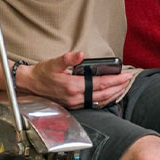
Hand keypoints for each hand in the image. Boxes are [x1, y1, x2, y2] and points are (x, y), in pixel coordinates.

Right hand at [17, 51, 131, 109]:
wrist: (30, 86)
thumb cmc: (42, 73)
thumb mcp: (54, 62)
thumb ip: (68, 58)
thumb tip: (81, 54)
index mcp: (74, 86)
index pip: (101, 84)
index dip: (115, 80)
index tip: (126, 75)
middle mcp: (76, 98)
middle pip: (103, 94)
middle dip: (118, 87)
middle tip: (129, 80)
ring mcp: (75, 103)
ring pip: (100, 101)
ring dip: (113, 94)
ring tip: (123, 87)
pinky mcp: (73, 106)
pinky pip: (93, 104)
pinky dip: (104, 100)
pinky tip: (109, 95)